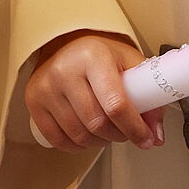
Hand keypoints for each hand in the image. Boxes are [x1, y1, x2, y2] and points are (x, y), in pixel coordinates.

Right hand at [24, 31, 163, 151]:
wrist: (65, 43)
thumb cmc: (99, 54)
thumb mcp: (129, 63)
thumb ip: (148, 97)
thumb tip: (155, 135)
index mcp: (93, 56)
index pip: (116, 104)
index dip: (135, 129)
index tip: (146, 139)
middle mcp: (65, 69)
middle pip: (98, 124)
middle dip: (119, 136)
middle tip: (127, 132)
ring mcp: (46, 86)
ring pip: (79, 135)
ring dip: (99, 142)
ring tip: (106, 130)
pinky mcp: (33, 100)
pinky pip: (58, 139)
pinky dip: (77, 145)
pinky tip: (87, 134)